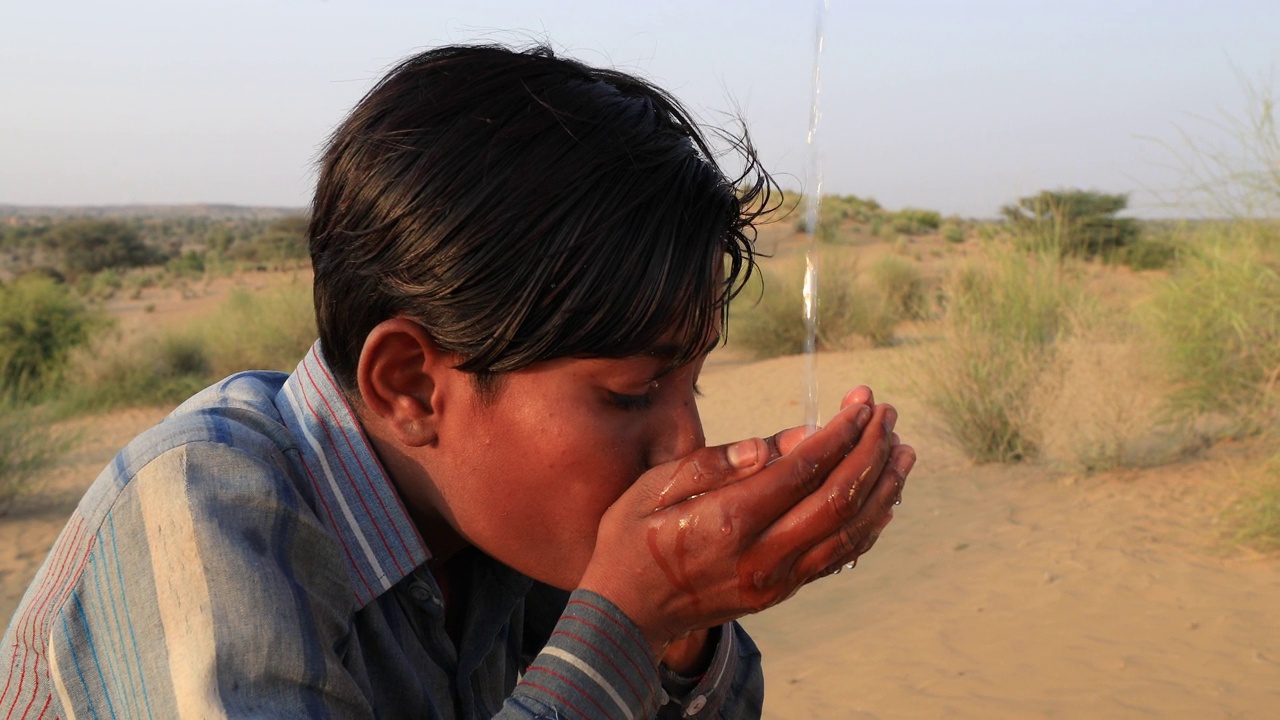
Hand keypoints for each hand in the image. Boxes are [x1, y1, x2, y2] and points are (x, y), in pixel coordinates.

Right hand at [578, 387, 913, 660]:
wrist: (625, 614)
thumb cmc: (630, 539)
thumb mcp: (652, 487)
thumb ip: (714, 463)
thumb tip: (775, 443)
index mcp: (728, 519)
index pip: (803, 469)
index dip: (841, 432)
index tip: (861, 403)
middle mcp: (762, 554)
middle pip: (839, 498)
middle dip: (871, 451)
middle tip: (888, 414)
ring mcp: (776, 580)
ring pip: (850, 532)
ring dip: (884, 488)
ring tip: (903, 450)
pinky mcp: (781, 593)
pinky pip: (839, 558)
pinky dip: (869, 527)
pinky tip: (884, 499)